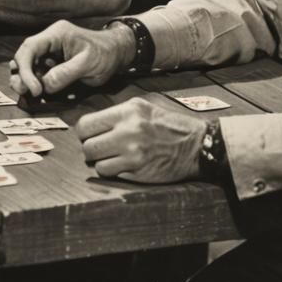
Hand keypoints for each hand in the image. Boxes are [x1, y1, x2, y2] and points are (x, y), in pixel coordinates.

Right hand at [9, 20, 130, 97]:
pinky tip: (38, 92)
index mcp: (56, 34)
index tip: (35, 89)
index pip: (30, 48)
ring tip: (32, 93)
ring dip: (25, 80)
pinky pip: (37, 71)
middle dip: (22, 75)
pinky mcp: (53, 62)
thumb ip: (66, 73)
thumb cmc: (105, 53)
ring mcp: (49, 51)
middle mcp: (49, 41)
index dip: (26, 69)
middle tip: (28, 93)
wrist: (117, 52)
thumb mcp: (88, 63)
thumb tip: (45, 85)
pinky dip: (34, 82)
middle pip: (24, 56)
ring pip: (28, 64)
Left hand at [77, 97, 204, 182]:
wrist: (196, 145)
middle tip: (99, 148)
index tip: (89, 135)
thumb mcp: (143, 107)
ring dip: (101, 162)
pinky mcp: (138, 171)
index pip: (86, 124)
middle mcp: (128, 131)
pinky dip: (113, 172)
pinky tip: (123, 165)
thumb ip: (117, 113)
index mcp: (128, 112)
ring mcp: (133, 153)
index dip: (84, 132)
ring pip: (97, 163)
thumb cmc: (169, 125)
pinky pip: (111, 174)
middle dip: (90, 148)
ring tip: (112, 157)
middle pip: (87, 146)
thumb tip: (92, 124)